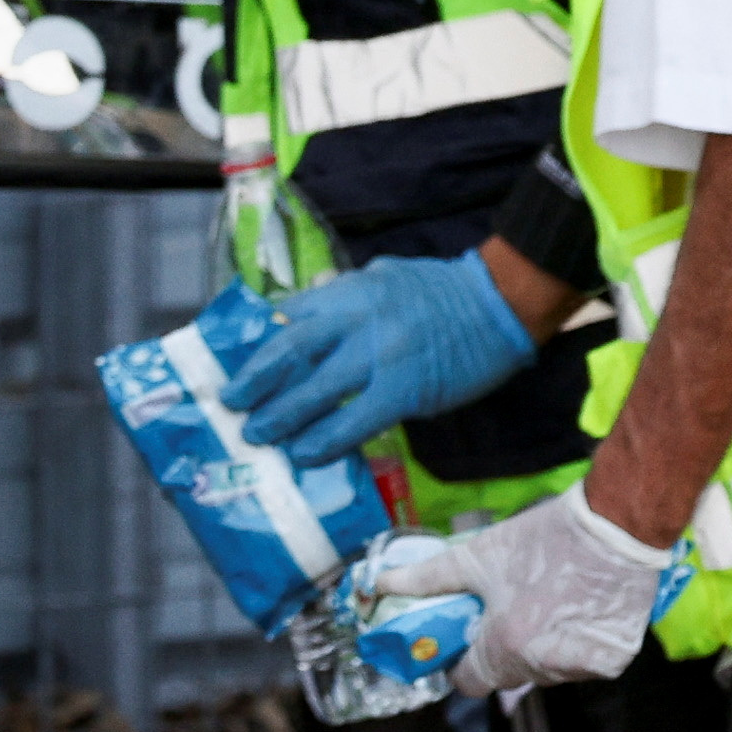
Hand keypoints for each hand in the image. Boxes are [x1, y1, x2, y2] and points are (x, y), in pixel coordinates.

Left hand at [217, 256, 537, 459]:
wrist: (500, 302)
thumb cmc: (442, 293)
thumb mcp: (383, 277)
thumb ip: (343, 298)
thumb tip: (301, 318)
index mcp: (348, 290)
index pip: (287, 316)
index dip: (255, 345)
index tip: (233, 366)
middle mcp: (356, 317)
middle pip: (288, 350)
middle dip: (253, 381)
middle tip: (231, 404)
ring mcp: (380, 354)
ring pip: (314, 390)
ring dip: (280, 417)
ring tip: (259, 437)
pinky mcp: (404, 389)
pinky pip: (354, 421)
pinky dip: (325, 440)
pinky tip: (306, 454)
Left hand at [364, 485, 673, 692]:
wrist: (616, 526)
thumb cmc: (543, 538)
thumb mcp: (477, 556)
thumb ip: (426, 580)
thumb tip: (378, 586)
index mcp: (506, 644)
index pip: (469, 682)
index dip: (460, 662)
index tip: (465, 640)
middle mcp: (545, 664)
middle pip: (509, 675)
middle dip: (501, 651)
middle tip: (509, 611)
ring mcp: (584, 665)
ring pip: (546, 672)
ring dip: (541, 650)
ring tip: (548, 604)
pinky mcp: (615, 659)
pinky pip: (582, 664)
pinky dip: (576, 645)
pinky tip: (578, 610)